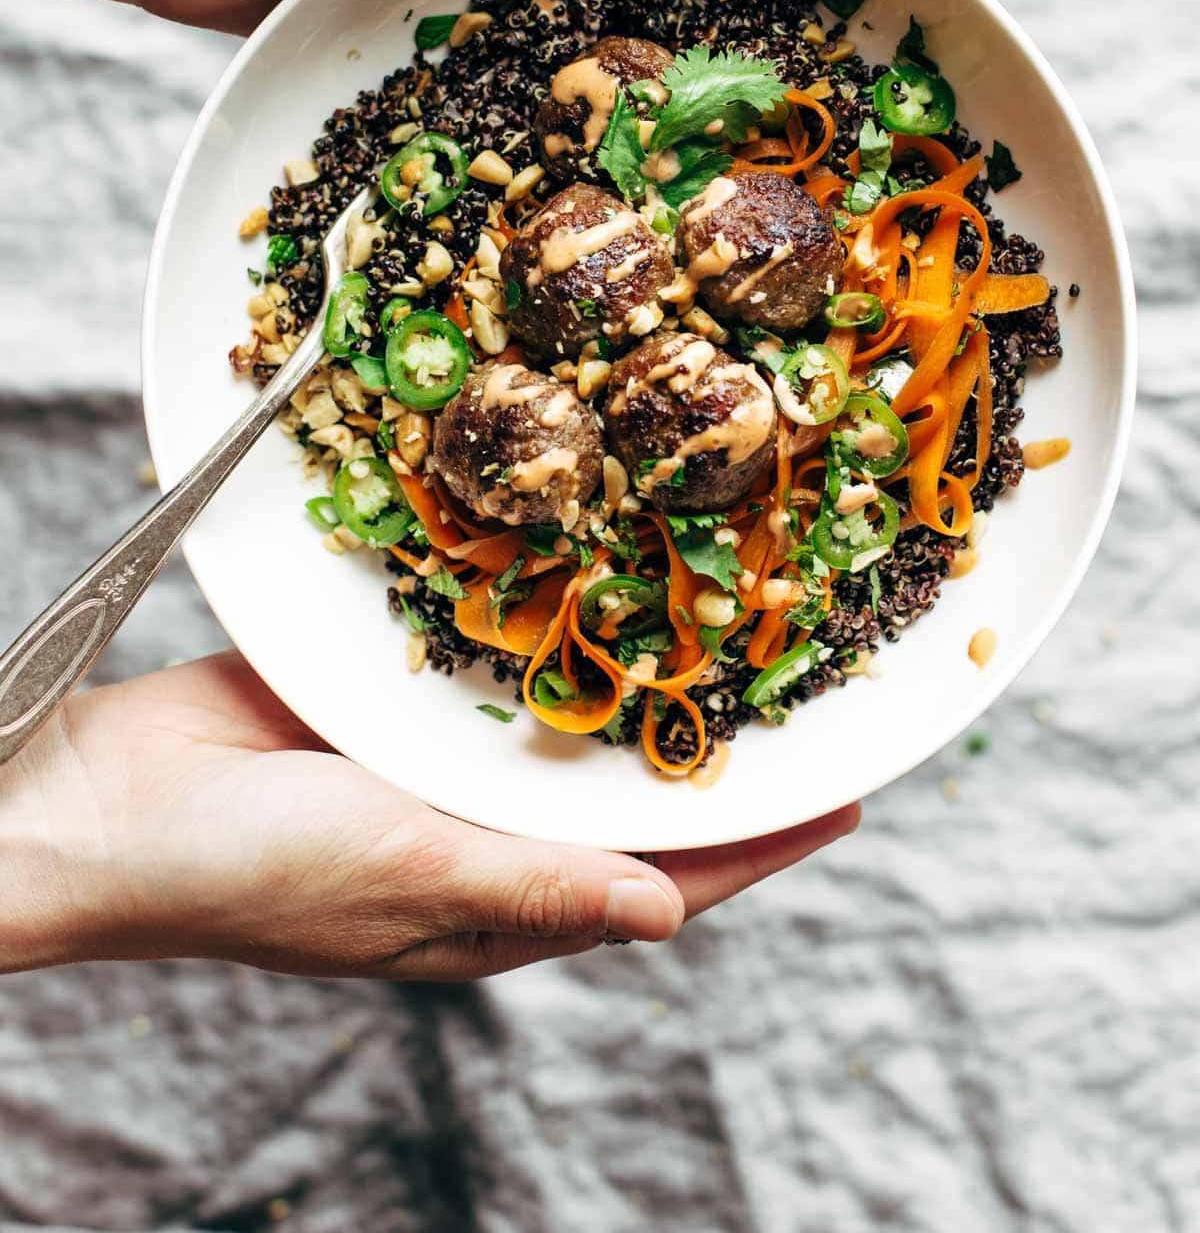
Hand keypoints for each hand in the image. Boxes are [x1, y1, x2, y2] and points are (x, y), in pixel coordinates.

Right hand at [0, 651, 857, 979]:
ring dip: (632, 686)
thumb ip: (538, 885)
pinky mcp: (391, 698)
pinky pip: (486, 665)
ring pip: (563, 726)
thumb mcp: (406, 878)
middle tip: (798, 688)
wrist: (112, 799)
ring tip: (719, 623)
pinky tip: (590, 582)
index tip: (846, 797)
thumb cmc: (250, 869)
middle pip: (625, 796)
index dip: (756, 846)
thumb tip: (671, 917)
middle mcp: (484, 834)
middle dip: (706, 754)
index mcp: (498, 904)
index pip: (660, 880)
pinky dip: (541, 633)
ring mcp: (438, 763)